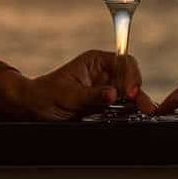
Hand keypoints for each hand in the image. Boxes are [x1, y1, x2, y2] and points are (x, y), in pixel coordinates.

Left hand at [0, 50, 154, 119]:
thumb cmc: (46, 95)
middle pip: (130, 77)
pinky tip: (134, 116)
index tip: (132, 91)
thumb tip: (113, 94)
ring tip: (143, 113)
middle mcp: (103, 72)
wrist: (33, 108)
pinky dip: (128, 111)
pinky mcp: (104, 103)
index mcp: (95, 61)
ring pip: (129, 93)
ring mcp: (105, 88)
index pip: (123, 61)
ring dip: (136, 103)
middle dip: (138, 92)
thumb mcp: (68, 95)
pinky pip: (122, 105)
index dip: (131, 75)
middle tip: (144, 107)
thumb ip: (92, 95)